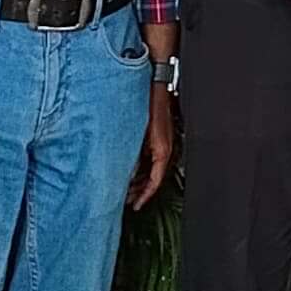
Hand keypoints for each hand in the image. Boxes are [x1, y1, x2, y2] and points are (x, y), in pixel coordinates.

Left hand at [131, 90, 176, 208]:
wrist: (154, 85)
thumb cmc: (149, 104)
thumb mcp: (138, 134)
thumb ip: (135, 155)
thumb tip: (126, 173)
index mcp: (162, 151)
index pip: (154, 182)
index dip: (144, 196)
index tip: (135, 205)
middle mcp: (164, 149)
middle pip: (153, 179)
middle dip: (140, 191)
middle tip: (127, 200)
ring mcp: (161, 143)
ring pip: (151, 169)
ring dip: (140, 180)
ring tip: (126, 188)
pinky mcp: (157, 137)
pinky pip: (150, 159)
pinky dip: (141, 167)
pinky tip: (129, 168)